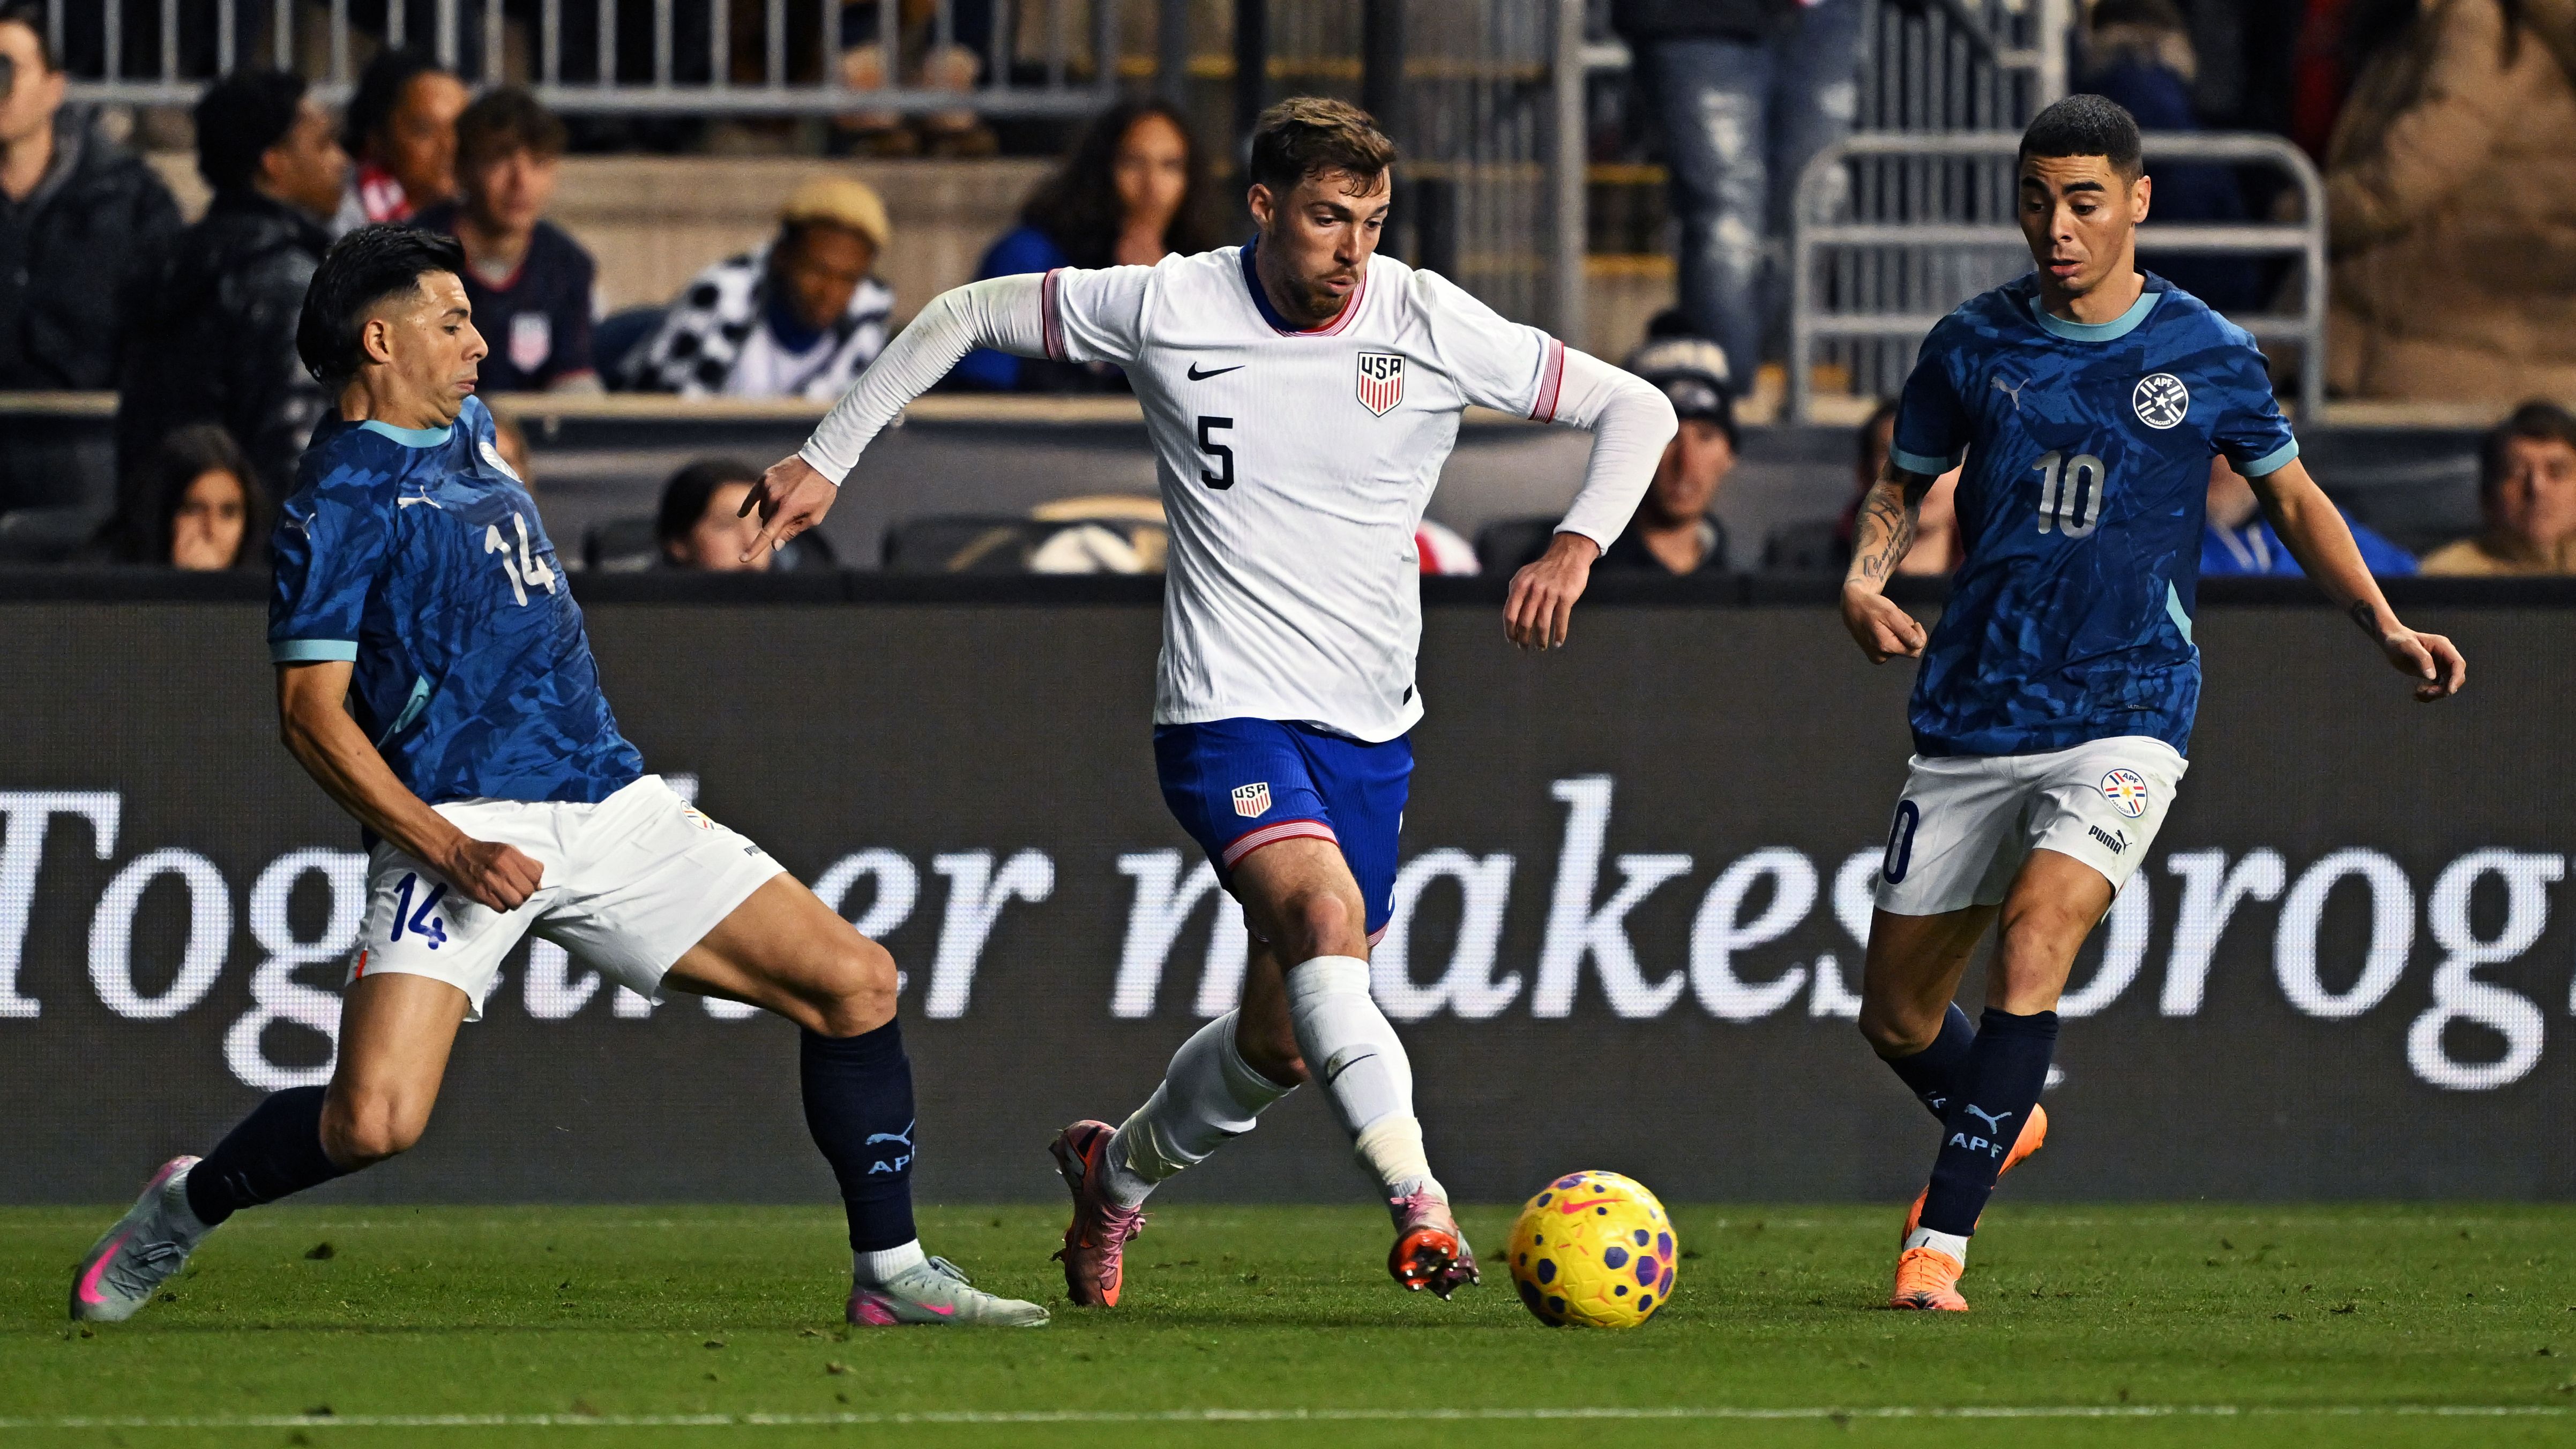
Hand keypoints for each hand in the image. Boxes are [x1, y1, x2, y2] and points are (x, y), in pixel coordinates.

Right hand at [440, 837, 544, 911]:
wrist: (455, 854)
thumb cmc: (484, 853)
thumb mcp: (508, 850)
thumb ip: (525, 864)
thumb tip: (539, 885)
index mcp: (510, 855)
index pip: (536, 875)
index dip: (534, 881)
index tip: (526, 882)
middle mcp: (502, 867)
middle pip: (527, 891)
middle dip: (525, 894)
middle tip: (516, 891)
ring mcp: (491, 882)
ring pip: (516, 902)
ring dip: (514, 902)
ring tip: (506, 896)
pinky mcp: (481, 894)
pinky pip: (502, 908)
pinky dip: (501, 906)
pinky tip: (496, 898)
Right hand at [738, 454, 840, 561]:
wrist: (821, 462)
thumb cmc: (821, 492)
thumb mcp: (814, 516)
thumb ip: (793, 531)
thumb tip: (775, 545)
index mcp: (787, 510)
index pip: (766, 534)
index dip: (754, 548)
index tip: (742, 559)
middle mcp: (774, 498)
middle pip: (766, 522)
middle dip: (775, 526)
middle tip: (791, 518)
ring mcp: (768, 486)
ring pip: (761, 510)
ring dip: (769, 514)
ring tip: (787, 503)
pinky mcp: (765, 477)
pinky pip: (752, 496)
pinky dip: (749, 505)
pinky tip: (742, 514)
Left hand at [1504, 532, 1598, 650]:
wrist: (1568, 555)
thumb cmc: (1544, 570)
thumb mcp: (1524, 577)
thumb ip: (1516, 594)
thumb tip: (1511, 620)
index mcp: (1520, 585)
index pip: (1510, 614)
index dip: (1510, 631)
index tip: (1512, 641)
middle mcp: (1533, 589)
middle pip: (1525, 622)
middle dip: (1524, 639)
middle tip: (1525, 648)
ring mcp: (1550, 593)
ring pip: (1542, 624)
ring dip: (1541, 640)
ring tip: (1541, 647)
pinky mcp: (1566, 596)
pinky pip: (1561, 620)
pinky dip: (1559, 634)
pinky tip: (1558, 642)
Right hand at [1842, 583, 1926, 662]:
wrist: (1852, 606)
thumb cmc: (1872, 607)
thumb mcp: (1892, 614)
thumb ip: (1906, 632)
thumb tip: (1919, 644)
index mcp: (1887, 647)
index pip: (1916, 650)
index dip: (1919, 636)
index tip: (1915, 624)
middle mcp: (1882, 656)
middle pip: (1908, 649)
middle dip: (1908, 635)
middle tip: (1899, 621)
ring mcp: (1877, 657)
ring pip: (1900, 648)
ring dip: (1900, 635)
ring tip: (1888, 623)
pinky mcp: (1873, 655)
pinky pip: (1891, 650)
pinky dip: (1893, 639)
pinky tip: (1884, 629)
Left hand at [2380, 624, 2466, 701]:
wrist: (2390, 640)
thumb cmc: (2398, 640)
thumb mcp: (2407, 646)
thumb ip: (2422, 658)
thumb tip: (2432, 677)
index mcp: (2443, 646)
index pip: (2458, 663)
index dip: (2456, 678)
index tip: (2449, 691)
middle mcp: (2444, 656)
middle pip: (2455, 677)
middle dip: (2444, 688)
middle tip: (2426, 693)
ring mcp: (2440, 665)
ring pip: (2447, 685)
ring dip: (2435, 693)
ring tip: (2417, 693)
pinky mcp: (2432, 672)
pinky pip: (2436, 687)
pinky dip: (2428, 694)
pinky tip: (2415, 695)